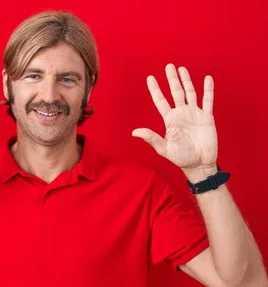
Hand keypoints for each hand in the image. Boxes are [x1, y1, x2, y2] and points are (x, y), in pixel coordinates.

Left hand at [132, 64, 217, 178]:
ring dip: (187, 81)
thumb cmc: (181, 158)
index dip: (155, 90)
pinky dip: (208, 90)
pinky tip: (206, 79)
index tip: (150, 78)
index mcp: (170, 120)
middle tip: (168, 66)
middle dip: (172, 79)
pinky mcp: (207, 118)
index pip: (161, 101)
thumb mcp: (164, 148)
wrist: (199, 164)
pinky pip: (208, 101)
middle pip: (176, 92)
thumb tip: (134, 132)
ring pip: (190, 93)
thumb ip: (151, 138)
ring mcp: (194, 114)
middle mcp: (181, 114)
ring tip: (182, 69)